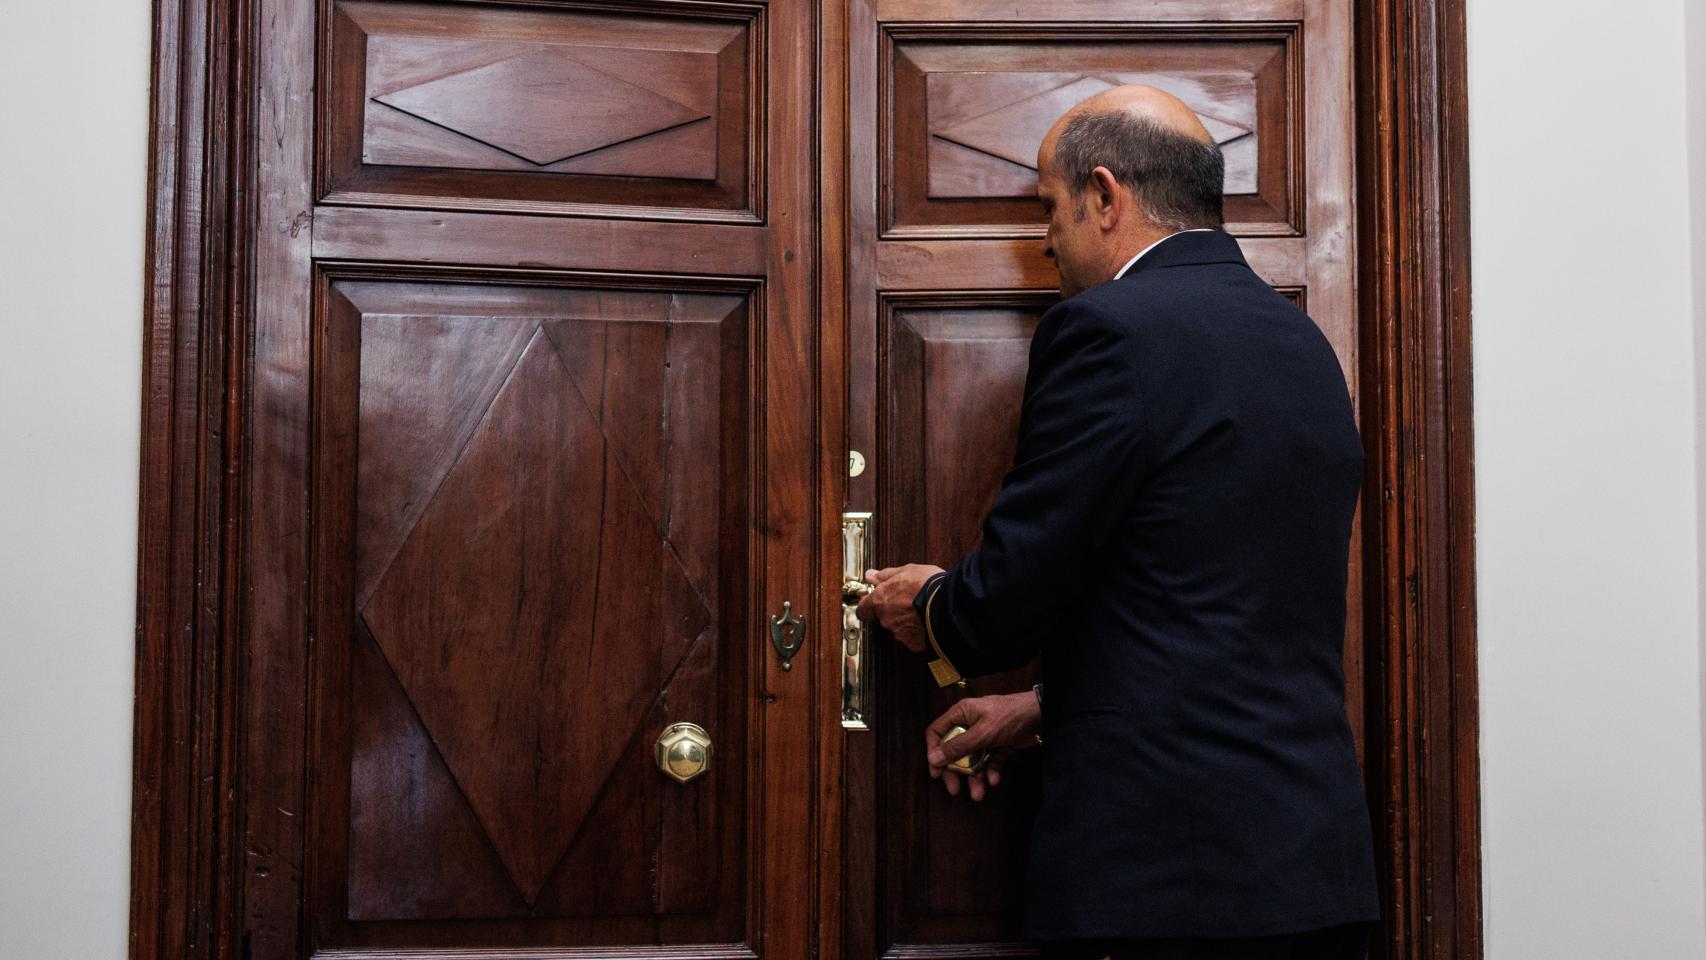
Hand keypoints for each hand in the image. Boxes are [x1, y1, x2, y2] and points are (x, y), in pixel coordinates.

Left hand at [854, 563, 944, 653]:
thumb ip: (885, 575)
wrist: (948, 605)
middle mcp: (885, 619)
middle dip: (892, 611)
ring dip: (906, 620)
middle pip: (882, 618)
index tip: (874, 601)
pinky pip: (911, 637)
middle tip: (907, 601)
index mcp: (880, 600)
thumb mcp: (906, 571)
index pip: (862, 609)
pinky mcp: (913, 644)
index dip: (868, 606)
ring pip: (897, 628)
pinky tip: (927, 620)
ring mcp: (899, 633)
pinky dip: (917, 630)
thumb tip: (871, 576)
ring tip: (921, 609)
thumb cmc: (928, 585)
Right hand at [925, 692, 1041, 801]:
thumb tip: (933, 758)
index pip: (937, 732)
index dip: (933, 751)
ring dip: (975, 777)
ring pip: (973, 760)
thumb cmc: (1010, 717)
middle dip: (955, 771)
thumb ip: (958, 746)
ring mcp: (985, 736)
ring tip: (979, 794)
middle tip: (954, 790)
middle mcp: (970, 725)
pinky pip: (990, 761)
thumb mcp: (982, 733)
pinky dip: (991, 771)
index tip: (936, 772)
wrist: (1043, 715)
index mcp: (961, 715)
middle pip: (954, 751)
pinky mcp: (999, 745)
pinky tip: (995, 779)